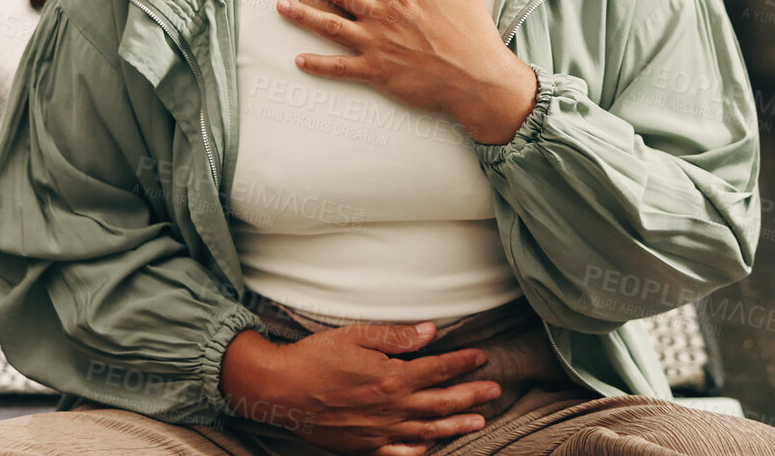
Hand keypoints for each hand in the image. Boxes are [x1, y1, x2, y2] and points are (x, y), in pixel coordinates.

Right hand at [221, 320, 502, 455]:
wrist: (279, 391)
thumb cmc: (315, 357)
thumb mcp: (356, 335)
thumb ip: (396, 337)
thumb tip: (431, 332)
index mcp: (392, 377)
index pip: (438, 369)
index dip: (462, 362)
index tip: (481, 357)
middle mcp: (391, 408)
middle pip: (441, 402)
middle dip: (471, 395)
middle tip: (495, 390)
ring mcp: (379, 431)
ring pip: (428, 429)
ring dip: (457, 425)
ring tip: (480, 422)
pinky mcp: (364, 445)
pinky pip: (400, 452)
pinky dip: (419, 449)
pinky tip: (432, 445)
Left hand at [277, 0, 537, 142]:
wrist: (478, 80)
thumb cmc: (474, 37)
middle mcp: (383, 17)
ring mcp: (377, 46)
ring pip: (331, 26)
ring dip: (304, 15)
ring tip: (280, 5)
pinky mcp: (377, 73)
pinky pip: (340, 68)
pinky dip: (318, 65)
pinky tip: (298, 60)